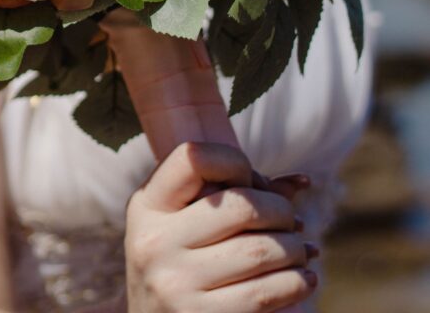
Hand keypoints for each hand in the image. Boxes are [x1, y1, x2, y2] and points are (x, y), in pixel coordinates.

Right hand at [125, 143, 317, 312]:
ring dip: (295, 249)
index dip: (232, 160)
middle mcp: (154, 242)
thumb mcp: (185, 225)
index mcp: (147, 207)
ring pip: (260, 251)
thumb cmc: (181, 265)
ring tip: (302, 251)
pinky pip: (264, 294)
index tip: (249, 179)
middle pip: (240, 205)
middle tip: (292, 221)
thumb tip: (304, 180)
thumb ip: (234, 195)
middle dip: (280, 211)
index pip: (193, 158)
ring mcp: (174, 284)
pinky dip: (295, 283)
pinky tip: (303, 280)